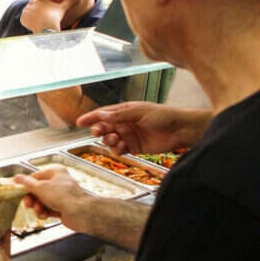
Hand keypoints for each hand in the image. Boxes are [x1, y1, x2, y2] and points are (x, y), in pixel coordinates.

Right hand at [14, 169, 94, 232]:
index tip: (18, 191)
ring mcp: (61, 196)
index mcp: (55, 173)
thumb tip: (16, 177)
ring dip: (38, 207)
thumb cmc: (63, 196)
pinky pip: (49, 209)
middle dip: (32, 199)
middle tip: (28, 204)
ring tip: (39, 210)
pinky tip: (44, 215)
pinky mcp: (63, 208)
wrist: (81, 213)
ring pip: (42, 201)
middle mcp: (59, 183)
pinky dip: (45, 212)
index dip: (26, 185)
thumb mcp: (40, 188)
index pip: (35, 177)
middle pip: (38, 190)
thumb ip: (27, 183)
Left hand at [20, 0, 80, 32]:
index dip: (43, 11)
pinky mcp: (22, 19)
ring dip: (32, 18)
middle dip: (37, 14)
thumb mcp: (62, 8)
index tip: (46, 15)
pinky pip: (24, 21)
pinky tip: (34, 25)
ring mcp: (25, 11)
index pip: (39, 4)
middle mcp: (30, 4)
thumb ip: (69, 1)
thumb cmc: (55, 17)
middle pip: (33, 9)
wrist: (47, 27)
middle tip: (42, 20)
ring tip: (39, 23)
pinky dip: (28, 23)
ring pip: (28, 15)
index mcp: (38, 0)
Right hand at [75, 101, 209, 154]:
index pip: (103, 113)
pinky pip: (119, 149)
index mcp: (124, 111)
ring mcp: (128, 135)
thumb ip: (120, 115)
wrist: (180, 131)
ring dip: (108, 140)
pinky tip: (121, 147)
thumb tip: (102, 116)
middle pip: (104, 127)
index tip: (80, 122)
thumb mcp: (140, 112)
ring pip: (109, 139)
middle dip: (99, 130)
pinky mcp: (134, 147)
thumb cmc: (163, 116)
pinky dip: (116, 149)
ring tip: (115, 139)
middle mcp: (124, 123)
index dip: (91, 117)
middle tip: (99, 132)